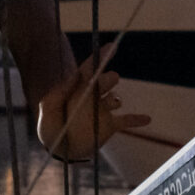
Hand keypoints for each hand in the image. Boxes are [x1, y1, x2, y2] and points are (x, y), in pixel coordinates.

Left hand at [39, 46, 150, 161]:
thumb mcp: (47, 109)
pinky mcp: (110, 125)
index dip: (101, 56)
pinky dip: (136, 119)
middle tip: (108, 80)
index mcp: (78, 89)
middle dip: (108, 79)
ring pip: (116, 98)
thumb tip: (74, 76)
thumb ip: (58, 93)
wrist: (60, 149)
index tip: (112, 46)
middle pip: (106, 80)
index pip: (91, 68)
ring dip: (115, 99)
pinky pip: (126, 120)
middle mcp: (93, 96)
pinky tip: (147, 119)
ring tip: (110, 104)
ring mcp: (103, 110)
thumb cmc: (51, 126)